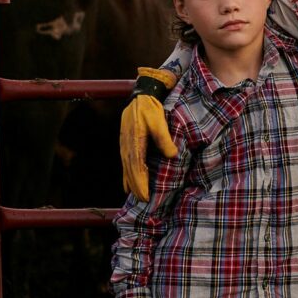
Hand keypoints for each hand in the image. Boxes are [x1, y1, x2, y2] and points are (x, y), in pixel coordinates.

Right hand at [120, 68, 177, 200]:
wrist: (140, 95)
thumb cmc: (151, 108)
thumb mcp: (159, 120)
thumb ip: (164, 138)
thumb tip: (172, 155)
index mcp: (134, 141)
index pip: (136, 167)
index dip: (140, 183)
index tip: (144, 195)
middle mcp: (127, 146)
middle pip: (130, 171)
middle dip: (136, 187)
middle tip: (143, 202)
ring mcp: (124, 145)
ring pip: (127, 169)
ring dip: (131, 183)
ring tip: (137, 196)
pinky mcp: (126, 144)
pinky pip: (126, 163)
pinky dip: (127, 176)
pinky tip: (127, 185)